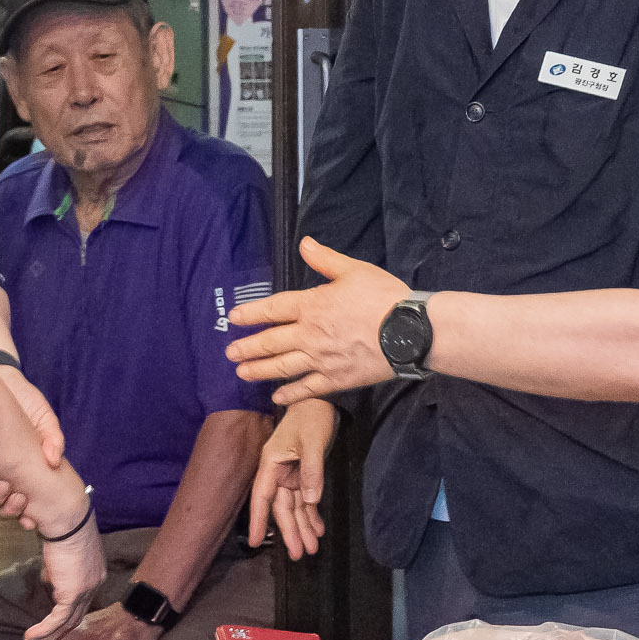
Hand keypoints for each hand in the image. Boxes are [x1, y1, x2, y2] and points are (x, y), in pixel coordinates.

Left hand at [0, 363, 67, 522]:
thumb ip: (52, 437)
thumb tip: (53, 461)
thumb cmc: (24, 399)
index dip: (27, 515)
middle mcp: (7, 472)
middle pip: (6, 505)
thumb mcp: (44, 416)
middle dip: (10, 508)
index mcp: (26, 467)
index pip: (28, 499)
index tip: (29, 519)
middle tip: (16, 497)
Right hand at [23, 514, 104, 639]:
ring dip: (49, 638)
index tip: (51, 628)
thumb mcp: (61, 555)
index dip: (66, 616)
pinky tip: (31, 636)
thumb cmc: (63, 529)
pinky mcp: (74, 592)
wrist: (67, 520)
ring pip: (68, 622)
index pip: (81, 602)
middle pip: (76, 617)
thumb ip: (57, 571)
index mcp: (94, 575)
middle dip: (58, 634)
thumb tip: (50, 581)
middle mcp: (94, 585)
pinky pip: (58, 618)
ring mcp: (86, 590)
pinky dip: (44, 629)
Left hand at [225, 238, 408, 405]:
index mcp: (312, 305)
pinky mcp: (336, 379)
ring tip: (242, 372)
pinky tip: (277, 397)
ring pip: (282, 367)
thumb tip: (303, 243)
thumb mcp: (353, 270)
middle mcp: (310, 334)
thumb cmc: (383, 297)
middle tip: (230, 353)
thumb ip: (325, 259)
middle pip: (271, 342)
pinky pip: (307, 389)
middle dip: (248, 347)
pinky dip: (290, 393)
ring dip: (259, 370)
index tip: (234, 318)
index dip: (252, 313)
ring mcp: (321, 360)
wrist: (409, 331)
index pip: (274, 309)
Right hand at [249, 399, 334, 557]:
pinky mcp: (303, 473)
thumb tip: (310, 500)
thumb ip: (311, 471)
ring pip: (294, 506)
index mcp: (272, 462)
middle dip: (290, 530)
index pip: (263, 496)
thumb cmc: (312, 416)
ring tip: (311, 548)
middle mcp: (278, 471)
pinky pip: (305, 498)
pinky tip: (318, 529)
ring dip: (302, 526)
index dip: (259, 519)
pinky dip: (312, 513)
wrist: (321, 400)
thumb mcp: (312, 442)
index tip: (255, 542)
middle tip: (298, 554)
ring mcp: (291, 474)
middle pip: (281, 507)